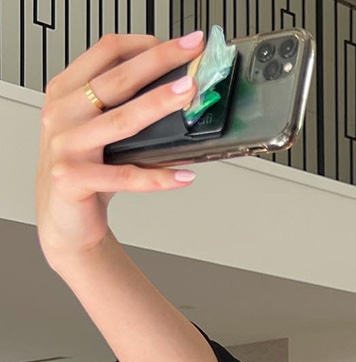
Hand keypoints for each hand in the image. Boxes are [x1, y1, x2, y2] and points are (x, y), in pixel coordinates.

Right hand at [36, 31, 204, 268]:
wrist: (64, 220)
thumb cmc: (86, 172)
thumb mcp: (102, 135)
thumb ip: (127, 112)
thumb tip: (180, 98)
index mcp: (67, 92)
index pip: (106, 53)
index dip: (145, 45)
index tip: (181, 46)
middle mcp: (63, 113)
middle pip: (116, 80)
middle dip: (158, 63)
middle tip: (193, 55)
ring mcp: (65, 146)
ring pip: (120, 121)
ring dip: (158, 106)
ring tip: (188, 97)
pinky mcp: (74, 179)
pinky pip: (124, 177)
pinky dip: (157, 177)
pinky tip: (184, 176)